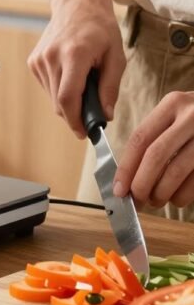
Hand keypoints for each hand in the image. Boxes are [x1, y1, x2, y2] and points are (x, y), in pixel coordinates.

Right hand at [27, 0, 125, 137]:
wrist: (77, 2)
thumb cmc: (100, 27)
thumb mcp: (115, 56)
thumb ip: (110, 88)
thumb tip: (105, 116)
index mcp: (73, 55)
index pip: (68, 98)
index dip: (76, 120)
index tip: (85, 132)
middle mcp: (51, 57)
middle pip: (59, 102)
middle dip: (76, 114)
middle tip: (92, 112)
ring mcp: (39, 59)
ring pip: (52, 97)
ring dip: (68, 101)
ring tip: (84, 83)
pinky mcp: (34, 61)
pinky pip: (47, 87)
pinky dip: (60, 89)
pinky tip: (71, 75)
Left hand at [114, 92, 193, 208]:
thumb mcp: (178, 115)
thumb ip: (155, 137)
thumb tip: (128, 176)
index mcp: (173, 104)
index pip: (140, 138)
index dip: (126, 167)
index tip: (119, 188)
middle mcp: (191, 116)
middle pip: (156, 155)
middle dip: (141, 183)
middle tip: (136, 200)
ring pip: (176, 171)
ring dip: (161, 193)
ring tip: (156, 200)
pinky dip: (182, 196)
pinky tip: (177, 199)